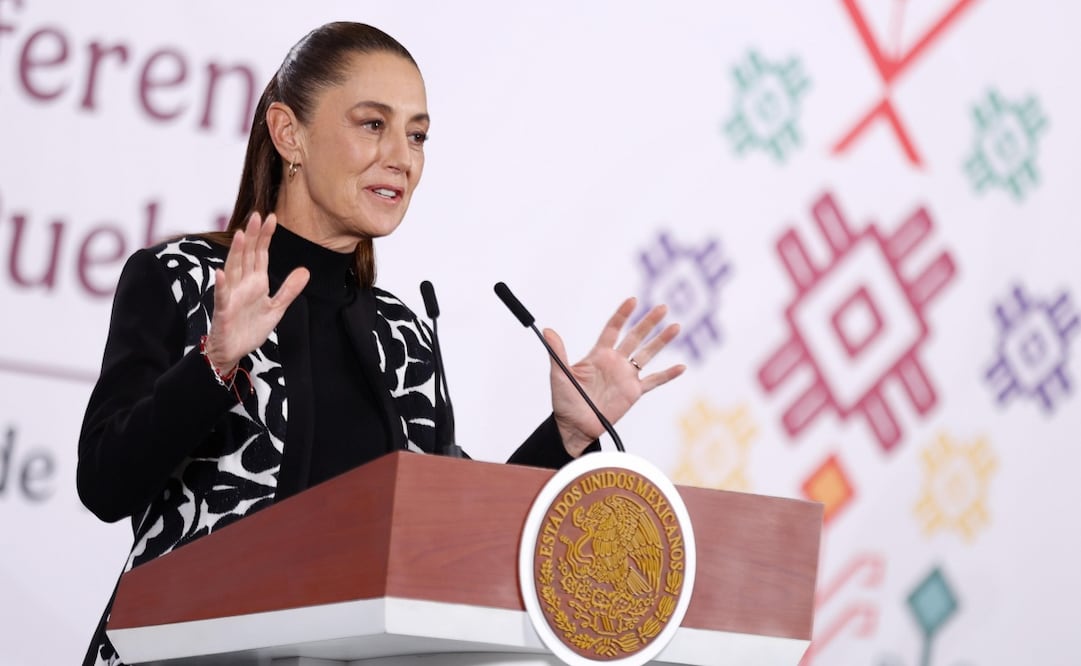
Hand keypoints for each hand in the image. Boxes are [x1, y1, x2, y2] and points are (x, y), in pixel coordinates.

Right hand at [203, 213, 309, 371]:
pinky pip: (221, 296)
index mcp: (256, 282)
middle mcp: (242, 284)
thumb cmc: (250, 328)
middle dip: (252, 236)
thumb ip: (289, 290)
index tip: (271, 217)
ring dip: (236, 253)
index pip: (261, 254)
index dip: (266, 237)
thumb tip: (305, 270)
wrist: (233, 351)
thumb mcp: (276, 308)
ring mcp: (231, 296)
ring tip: (241, 235)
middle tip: (256, 215)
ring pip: (233, 270)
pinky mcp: (223, 311)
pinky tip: (221, 273)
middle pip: (247, 256)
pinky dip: (221, 285)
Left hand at [545, 298, 685, 456]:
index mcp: (598, 355)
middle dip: (648, 322)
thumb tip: (547, 331)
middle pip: (635, 337)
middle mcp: (615, 362)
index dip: (622, 315)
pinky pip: (653, 381)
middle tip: (662, 307)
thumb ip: (557, 353)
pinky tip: (681, 367)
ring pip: (647, 354)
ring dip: (661, 342)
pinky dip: (667, 375)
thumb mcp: (559, 375)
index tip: (632, 300)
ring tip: (675, 327)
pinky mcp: (633, 392)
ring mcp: (626, 376)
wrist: (574, 426)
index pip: (613, 329)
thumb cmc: (564, 401)